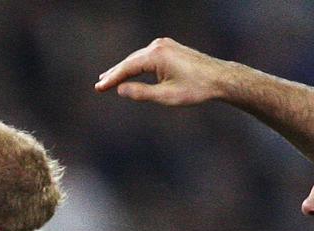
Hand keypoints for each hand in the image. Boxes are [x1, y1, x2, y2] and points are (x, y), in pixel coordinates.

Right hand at [95, 37, 234, 105]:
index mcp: (156, 56)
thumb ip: (141, 93)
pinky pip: (146, 57)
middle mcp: (158, 46)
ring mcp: (164, 45)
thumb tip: (120, 89)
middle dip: (114, 74)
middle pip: (130, 61)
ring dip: (124, 69)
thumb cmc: (196, 88)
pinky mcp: (169, 48)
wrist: (220, 78)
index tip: (98, 88)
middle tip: (99, 85)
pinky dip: (135, 65)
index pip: (127, 68)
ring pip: (137, 58)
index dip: (111, 79)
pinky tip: (128, 71)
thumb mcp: (166, 96)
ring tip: (108, 78)